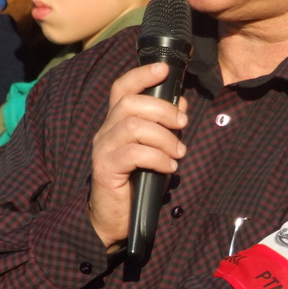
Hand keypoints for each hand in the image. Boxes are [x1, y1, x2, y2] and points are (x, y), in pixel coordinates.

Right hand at [89, 62, 187, 248]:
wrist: (114, 219)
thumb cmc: (137, 182)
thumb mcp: (155, 149)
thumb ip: (165, 127)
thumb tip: (182, 105)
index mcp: (116, 122)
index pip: (122, 88)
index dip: (141, 75)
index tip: (164, 69)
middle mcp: (105, 131)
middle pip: (130, 103)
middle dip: (162, 109)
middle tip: (183, 124)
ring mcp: (103, 149)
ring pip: (133, 125)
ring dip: (164, 136)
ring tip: (179, 151)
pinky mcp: (105, 169)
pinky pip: (134, 153)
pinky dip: (157, 157)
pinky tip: (169, 167)